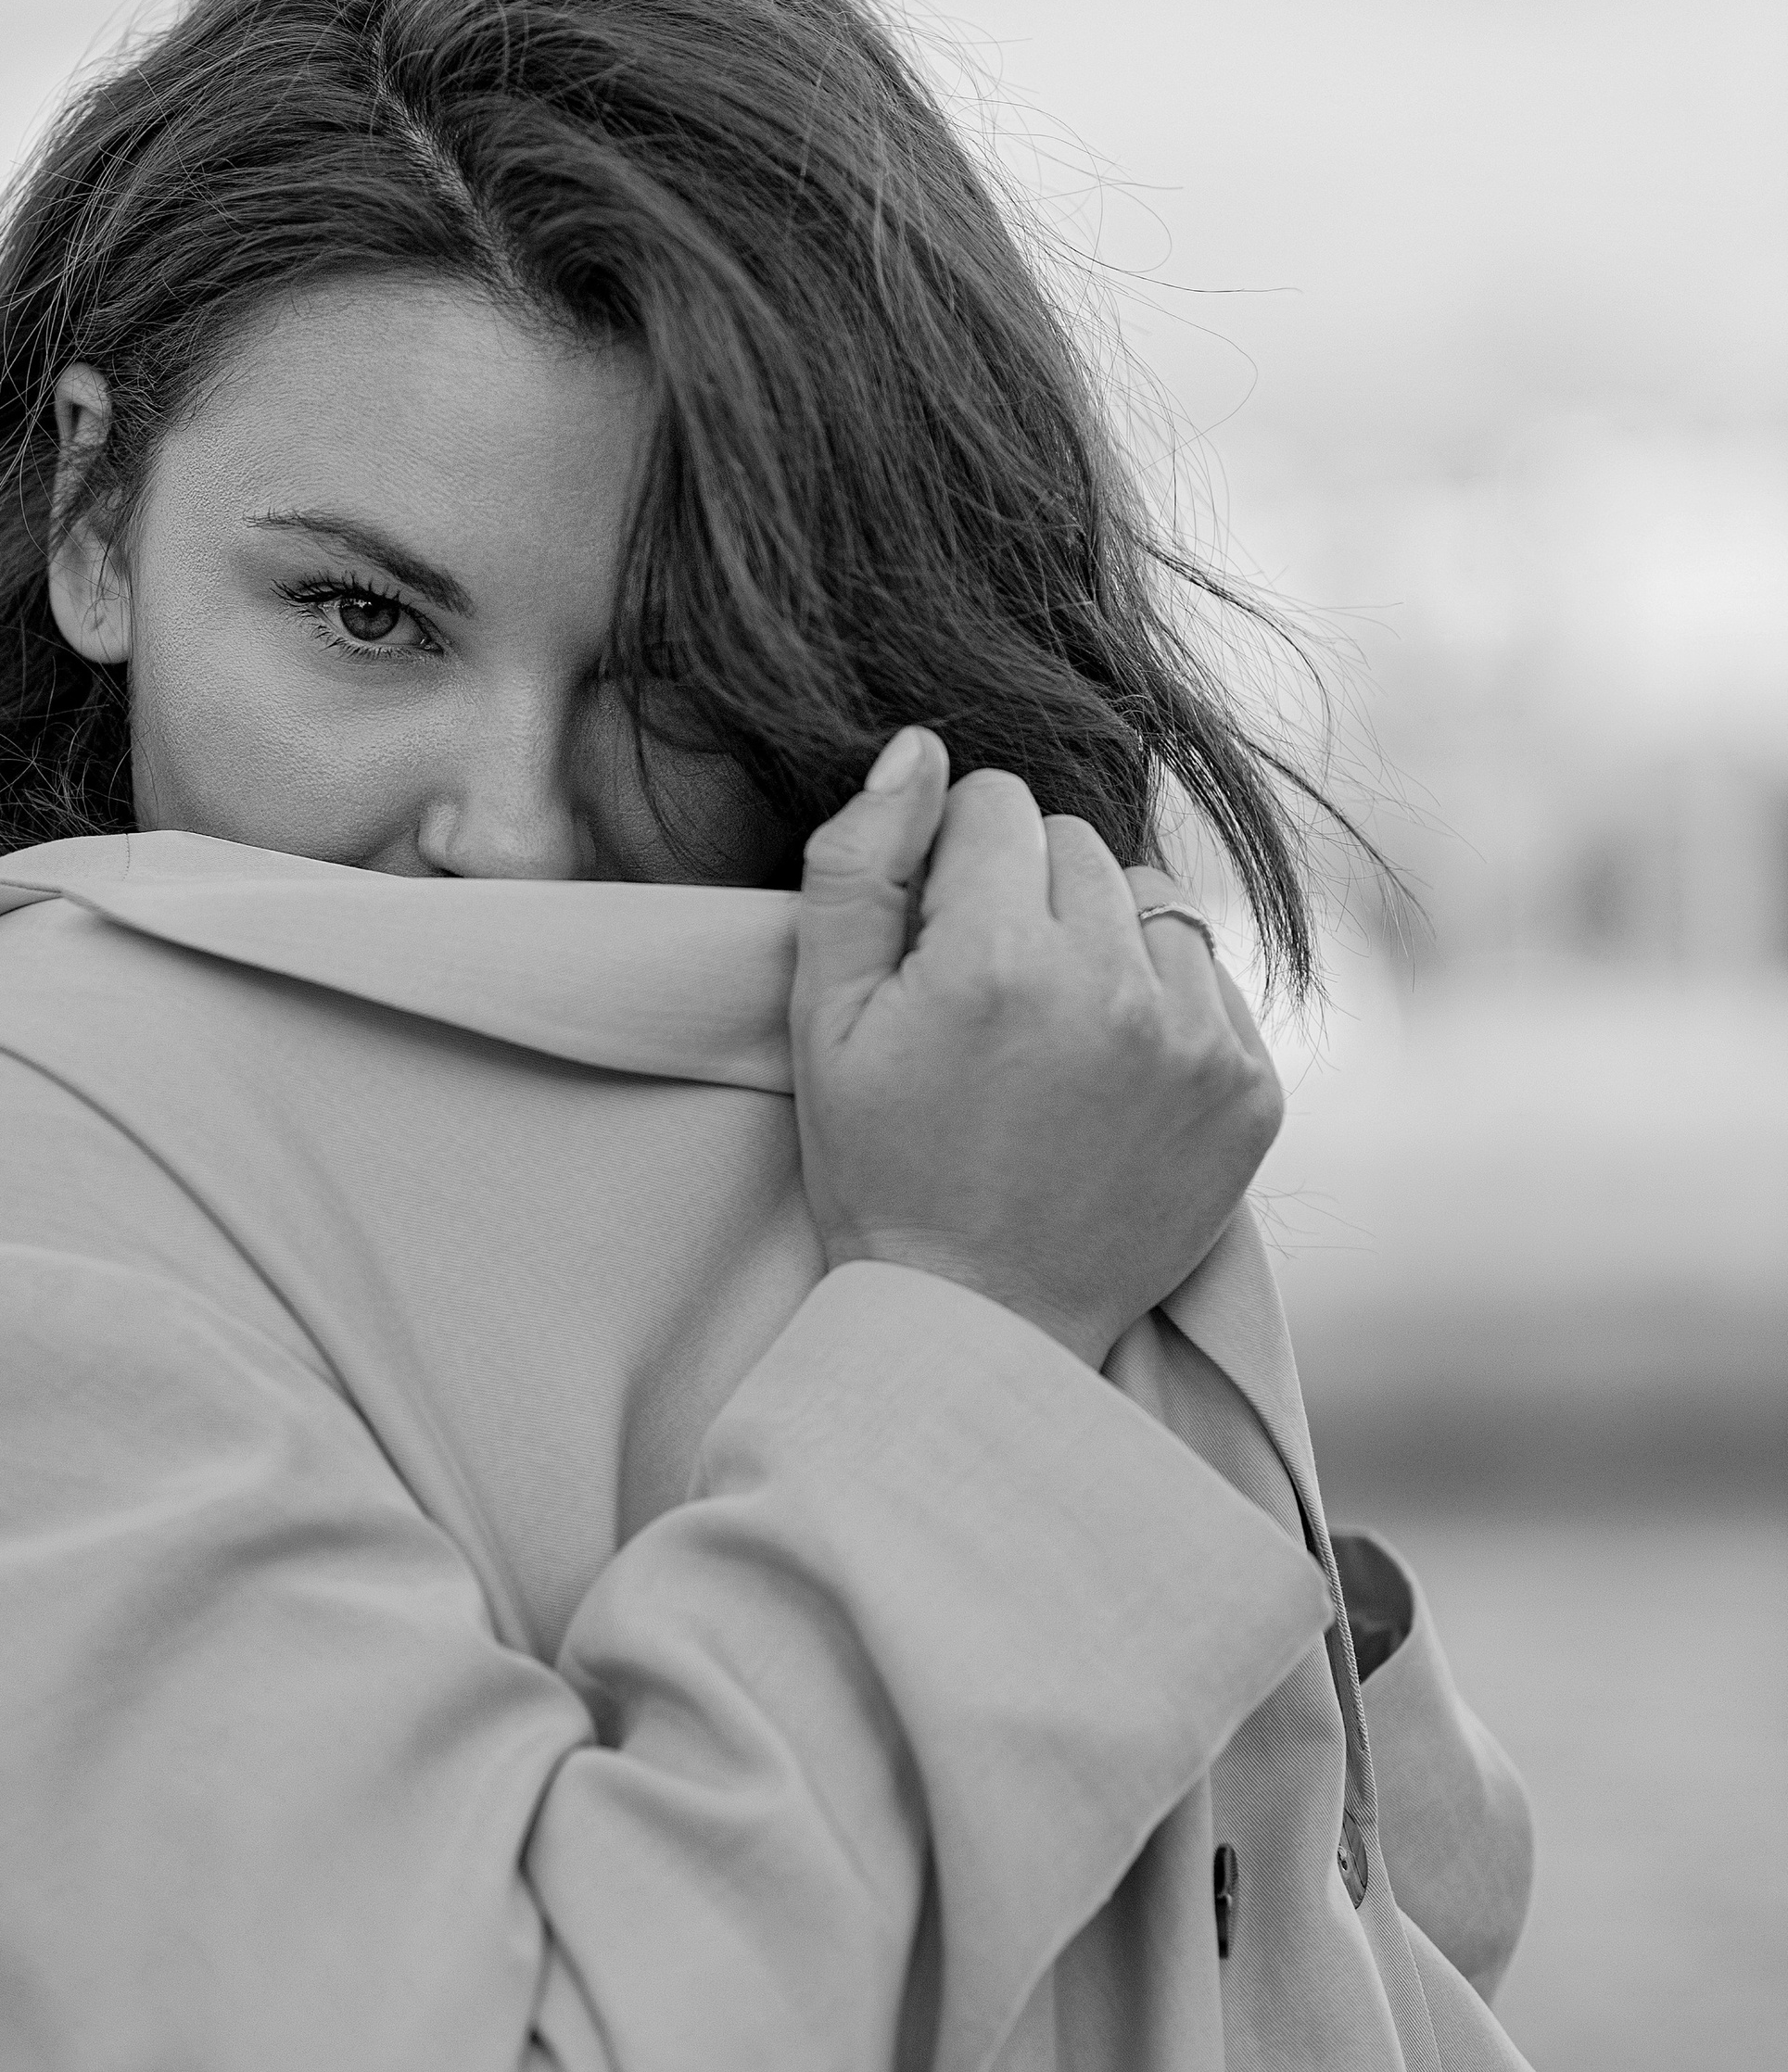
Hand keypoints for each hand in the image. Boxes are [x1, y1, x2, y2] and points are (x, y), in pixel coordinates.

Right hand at [791, 729, 1283, 1366]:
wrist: (982, 1325)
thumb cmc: (883, 1169)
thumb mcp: (823, 1022)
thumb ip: (858, 867)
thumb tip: (920, 746)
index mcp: (998, 960)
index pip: (996, 805)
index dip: (952, 867)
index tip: (937, 946)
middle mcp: (1113, 988)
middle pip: (1078, 845)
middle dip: (1028, 897)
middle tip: (989, 1002)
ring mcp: (1196, 1042)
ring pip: (1153, 902)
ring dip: (1104, 943)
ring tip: (1052, 1037)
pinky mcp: (1249, 1090)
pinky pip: (1208, 980)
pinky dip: (1161, 1005)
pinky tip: (1107, 1076)